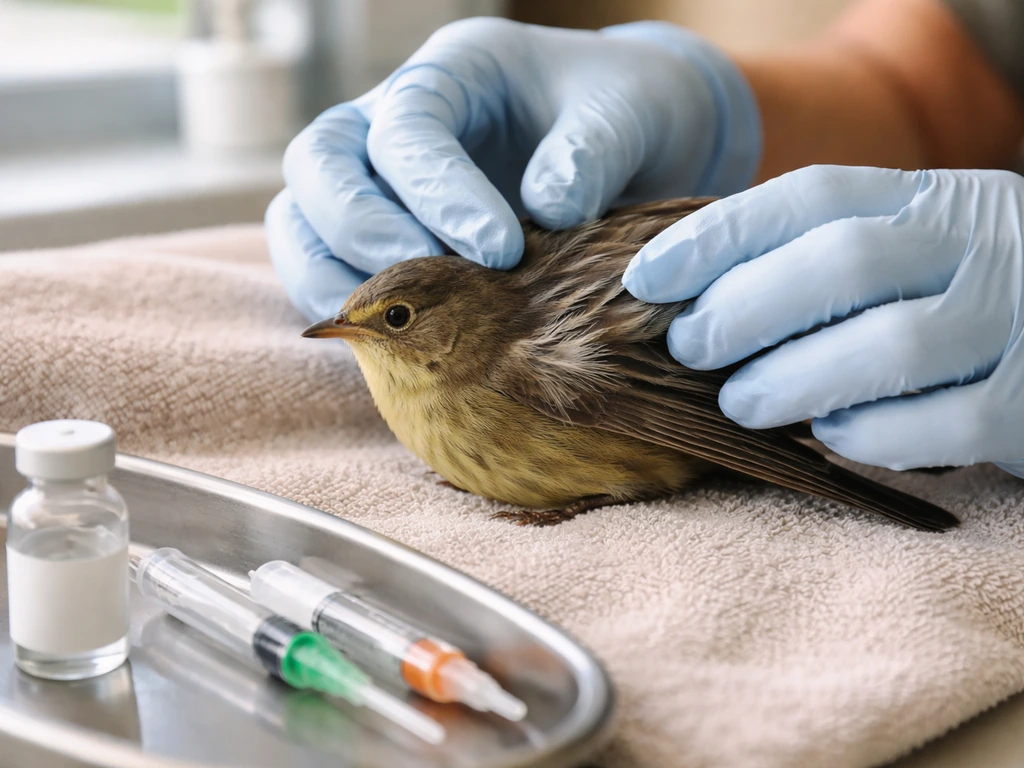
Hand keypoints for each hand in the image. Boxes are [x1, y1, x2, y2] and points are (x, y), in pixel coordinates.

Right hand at [266, 17, 760, 320]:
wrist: (627, 147)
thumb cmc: (623, 115)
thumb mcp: (627, 114)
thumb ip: (593, 151)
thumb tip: (547, 207)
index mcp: (452, 74)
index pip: (409, 124)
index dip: (439, 190)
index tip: (499, 250)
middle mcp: (391, 121)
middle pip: (320, 162)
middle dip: (359, 228)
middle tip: (422, 284)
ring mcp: (375, 182)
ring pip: (301, 220)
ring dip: (329, 277)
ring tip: (386, 332)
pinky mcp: (380, 240)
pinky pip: (326, 269)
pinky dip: (343, 306)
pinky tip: (389, 349)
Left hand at [623, 165, 1023, 476]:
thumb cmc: (951, 302)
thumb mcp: (903, 252)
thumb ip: (817, 258)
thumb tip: (684, 294)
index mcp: (932, 199)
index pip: (812, 197)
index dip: (717, 236)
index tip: (645, 277)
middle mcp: (980, 243)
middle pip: (844, 261)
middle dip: (743, 309)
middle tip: (688, 348)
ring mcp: (1015, 318)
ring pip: (886, 347)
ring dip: (791, 381)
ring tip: (742, 404)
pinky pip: (938, 423)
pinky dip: (866, 432)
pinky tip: (832, 432)